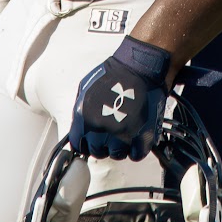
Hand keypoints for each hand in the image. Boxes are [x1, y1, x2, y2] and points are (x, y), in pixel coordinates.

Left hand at [69, 37, 172, 160]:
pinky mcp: (142, 136)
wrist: (141, 66)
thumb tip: (79, 129)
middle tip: (111, 132)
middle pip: (98, 152)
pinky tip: (137, 138)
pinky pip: (137, 154)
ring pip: (117, 154)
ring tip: (125, 132)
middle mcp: (101, 129)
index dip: (86, 142)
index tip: (92, 139)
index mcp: (85, 119)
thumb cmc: (116, 74)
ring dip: (120, 147)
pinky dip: (137, 148)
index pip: (79, 145)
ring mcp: (122, 134)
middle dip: (103, 144)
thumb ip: (80, 112)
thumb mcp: (86, 89)